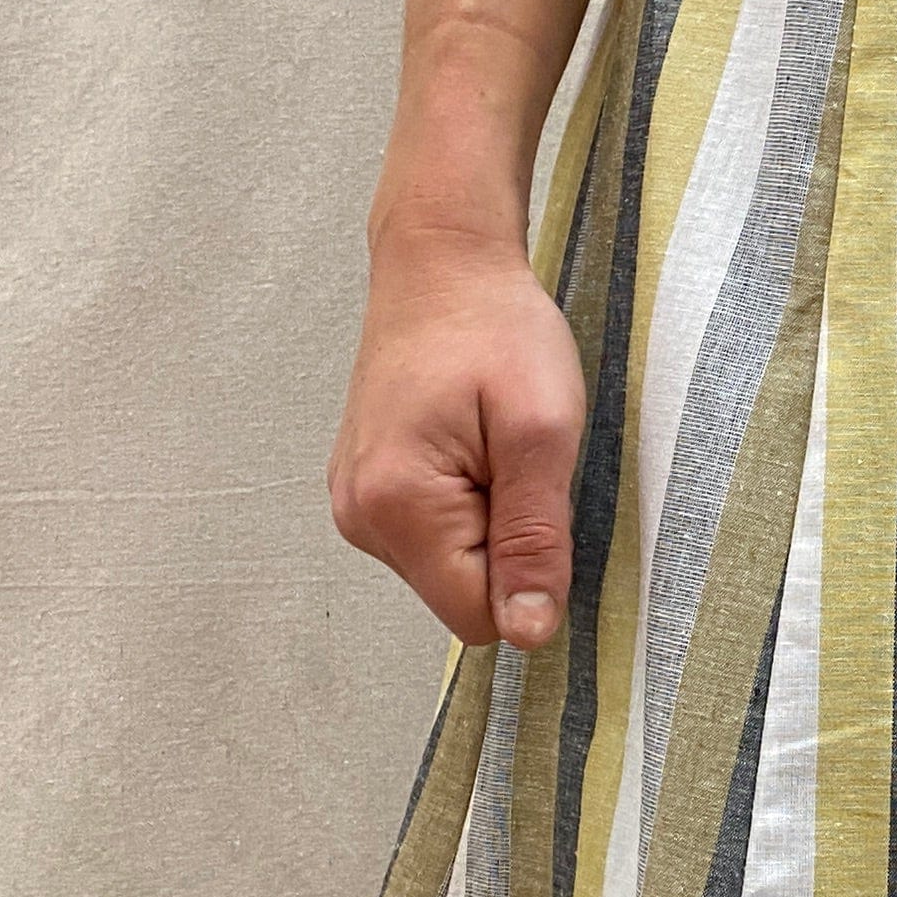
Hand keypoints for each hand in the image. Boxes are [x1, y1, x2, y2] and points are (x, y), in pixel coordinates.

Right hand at [328, 227, 586, 650]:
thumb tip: (529, 634)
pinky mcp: (364, 486)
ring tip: (491, 444)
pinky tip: (468, 443)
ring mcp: (354, 503)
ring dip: (486, 522)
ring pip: (447, 566)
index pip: (478, 616)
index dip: (526, 575)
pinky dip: (463, 505)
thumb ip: (535, 540)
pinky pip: (429, 535)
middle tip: (515, 460)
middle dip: (505, 544)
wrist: (442, 262)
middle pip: (458, 593)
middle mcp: (360, 518)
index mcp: (397, 508)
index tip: (536, 497)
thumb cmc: (497, 331)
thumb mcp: (542, 432)